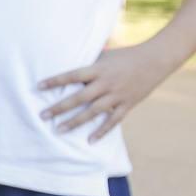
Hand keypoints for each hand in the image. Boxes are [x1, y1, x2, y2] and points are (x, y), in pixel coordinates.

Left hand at [38, 43, 172, 141]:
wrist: (156, 59)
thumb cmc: (127, 55)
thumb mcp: (106, 56)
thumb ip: (90, 64)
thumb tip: (69, 65)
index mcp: (99, 69)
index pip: (72, 75)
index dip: (55, 81)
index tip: (38, 86)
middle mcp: (106, 83)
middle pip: (79, 97)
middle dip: (59, 107)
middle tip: (42, 115)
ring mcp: (117, 95)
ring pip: (93, 112)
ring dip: (75, 122)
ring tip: (59, 130)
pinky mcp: (128, 104)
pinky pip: (113, 121)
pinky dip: (101, 131)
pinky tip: (89, 141)